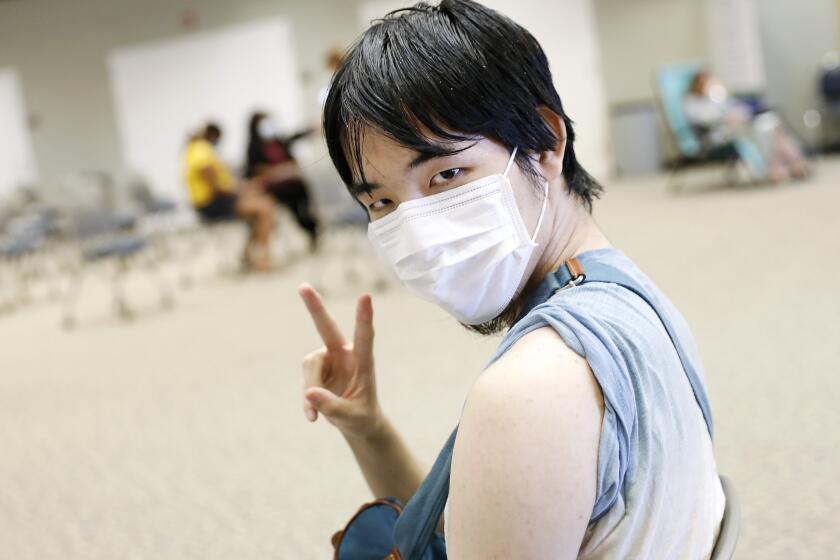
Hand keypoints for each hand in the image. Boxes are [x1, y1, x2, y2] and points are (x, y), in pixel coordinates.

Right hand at [298, 284, 382, 439]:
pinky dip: (306, 401)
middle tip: (303, 286)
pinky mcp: (316, 371)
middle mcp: (344, 355)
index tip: (366, 296)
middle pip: (326, 328)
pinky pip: (304, 382)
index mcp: (363, 361)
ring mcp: (328, 360)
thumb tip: (309, 393)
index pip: (365, 337)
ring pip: (309, 366)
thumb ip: (332, 406)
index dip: (364, 318)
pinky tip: (312, 418)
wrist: (356, 423)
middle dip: (314, 308)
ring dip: (310, 388)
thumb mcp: (352, 417)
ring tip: (316, 414)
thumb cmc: (361, 417)